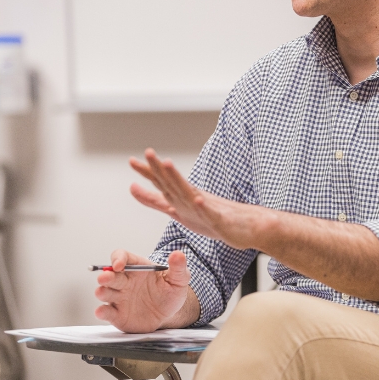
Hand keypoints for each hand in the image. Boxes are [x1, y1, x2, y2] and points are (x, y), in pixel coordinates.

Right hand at [94, 249, 195, 332]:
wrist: (170, 314)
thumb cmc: (171, 292)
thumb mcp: (179, 279)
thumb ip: (178, 267)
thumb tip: (178, 254)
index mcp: (138, 268)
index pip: (122, 256)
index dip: (118, 258)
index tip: (119, 265)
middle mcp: (125, 281)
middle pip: (110, 275)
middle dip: (106, 276)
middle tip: (105, 277)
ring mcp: (119, 298)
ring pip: (105, 292)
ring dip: (102, 291)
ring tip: (102, 292)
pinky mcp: (117, 314)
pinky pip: (106, 312)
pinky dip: (102, 312)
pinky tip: (102, 311)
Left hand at [129, 148, 263, 249]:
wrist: (247, 226)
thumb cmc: (212, 218)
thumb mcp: (176, 210)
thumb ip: (154, 200)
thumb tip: (131, 187)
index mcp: (182, 197)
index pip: (162, 182)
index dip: (147, 172)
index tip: (132, 161)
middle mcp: (193, 198)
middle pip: (174, 182)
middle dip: (160, 168)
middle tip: (148, 153)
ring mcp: (207, 208)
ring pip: (190, 192)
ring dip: (179, 179)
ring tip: (169, 166)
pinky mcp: (220, 220)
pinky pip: (211, 214)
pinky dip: (203, 207)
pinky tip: (198, 200)